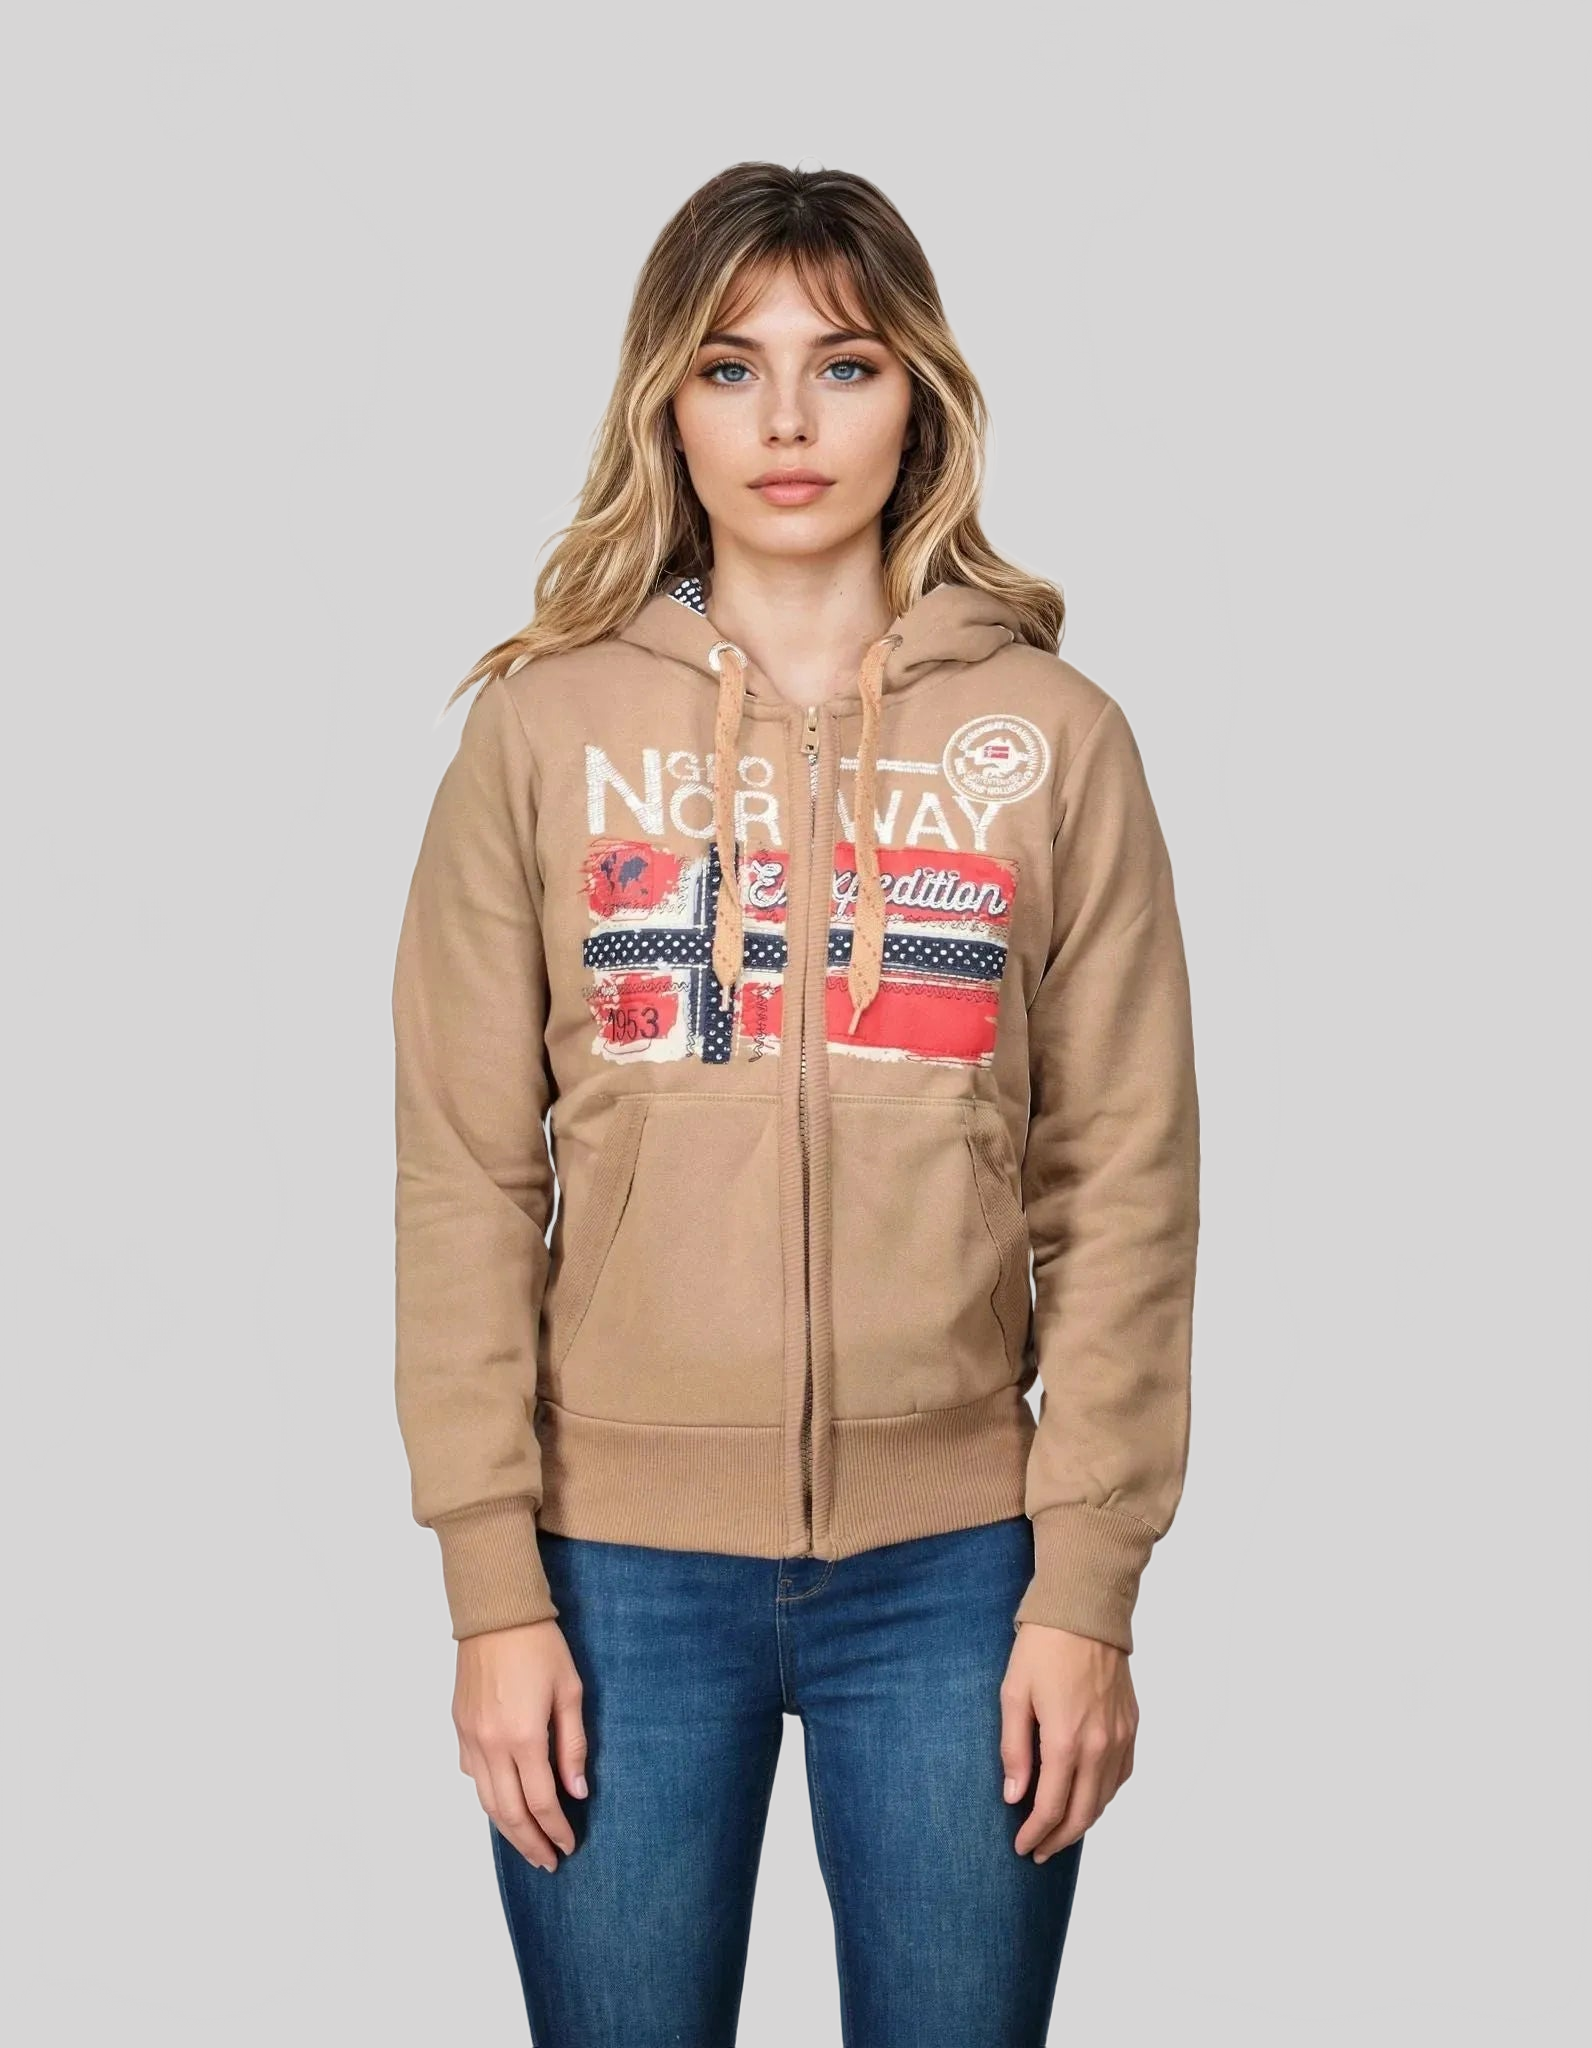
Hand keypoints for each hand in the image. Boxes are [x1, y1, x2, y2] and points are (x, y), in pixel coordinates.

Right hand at [453, 1620, 588, 1871]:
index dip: (556, 1829)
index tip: (568, 1846)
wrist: (496, 1613)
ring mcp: (470, 1737)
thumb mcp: (570, 1691)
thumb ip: (572, 1745)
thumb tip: (576, 1791)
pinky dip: (488, 1796)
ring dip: (507, 1829)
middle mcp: (491, 1744)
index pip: (541, 1802)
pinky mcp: (459, 1726)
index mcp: (523, 1737)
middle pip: (509, 1812)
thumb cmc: (540, 1645)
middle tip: (548, 1861)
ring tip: (527, 1844)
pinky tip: (504, 1802)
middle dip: (530, 1842)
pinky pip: (472, 1774)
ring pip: (485, 1800)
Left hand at [1000, 1623, 1137, 1860]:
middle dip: (1059, 1839)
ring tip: (1059, 1831)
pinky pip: (1122, 1775)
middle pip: (1083, 1814)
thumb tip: (1014, 1796)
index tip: (1021, 1846)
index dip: (1035, 1833)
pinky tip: (1088, 1796)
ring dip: (1083, 1822)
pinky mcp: (1132, 1725)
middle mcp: (1100, 1746)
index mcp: (1067, 1740)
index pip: (1052, 1807)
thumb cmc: (1043, 1647)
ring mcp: (1121, 1737)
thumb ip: (1014, 1749)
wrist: (1086, 1610)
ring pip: (1106, 1799)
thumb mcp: (1014, 1694)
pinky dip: (1105, 1796)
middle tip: (1038, 1852)